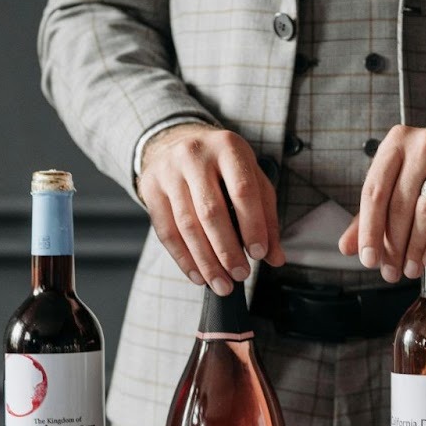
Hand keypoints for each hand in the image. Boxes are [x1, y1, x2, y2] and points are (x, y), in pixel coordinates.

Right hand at [137, 123, 283, 294]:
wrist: (178, 142)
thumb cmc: (224, 167)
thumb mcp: (253, 180)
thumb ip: (267, 217)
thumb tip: (275, 257)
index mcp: (228, 147)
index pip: (242, 190)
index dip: (252, 225)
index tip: (259, 254)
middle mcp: (194, 155)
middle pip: (211, 211)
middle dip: (227, 250)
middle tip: (240, 275)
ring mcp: (168, 171)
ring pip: (187, 225)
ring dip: (206, 261)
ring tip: (221, 283)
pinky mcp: (150, 189)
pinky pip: (166, 231)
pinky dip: (183, 259)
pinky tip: (199, 275)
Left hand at [341, 126, 425, 280]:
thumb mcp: (399, 190)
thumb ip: (372, 216)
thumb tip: (347, 247)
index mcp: (395, 143)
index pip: (374, 191)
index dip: (369, 229)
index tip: (368, 259)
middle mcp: (422, 142)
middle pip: (399, 203)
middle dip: (394, 245)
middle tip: (391, 273)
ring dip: (416, 247)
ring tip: (411, 269)